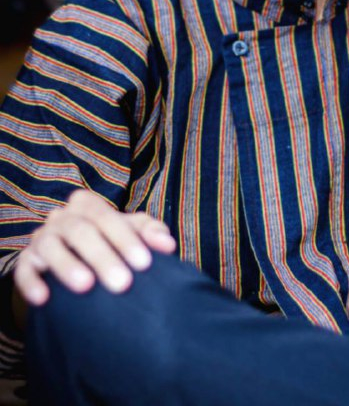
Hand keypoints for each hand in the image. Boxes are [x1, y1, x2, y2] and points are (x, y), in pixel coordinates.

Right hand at [13, 189, 175, 306]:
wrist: (71, 256)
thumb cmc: (107, 241)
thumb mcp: (127, 232)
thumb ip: (149, 232)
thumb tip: (168, 244)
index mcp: (87, 205)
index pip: (108, 217)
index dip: (126, 239)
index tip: (146, 264)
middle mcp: (62, 217)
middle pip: (82, 231)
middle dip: (103, 257)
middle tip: (123, 284)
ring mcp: (42, 238)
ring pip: (52, 246)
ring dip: (68, 265)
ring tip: (86, 286)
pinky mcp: (26, 262)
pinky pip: (24, 269)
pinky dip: (32, 283)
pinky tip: (44, 298)